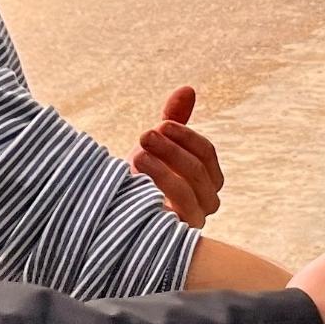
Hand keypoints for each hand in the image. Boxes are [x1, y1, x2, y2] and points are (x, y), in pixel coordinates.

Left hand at [130, 86, 222, 228]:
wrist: (116, 215)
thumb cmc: (141, 179)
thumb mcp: (156, 147)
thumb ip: (173, 121)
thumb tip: (187, 89)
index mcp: (208, 179)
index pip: (207, 153)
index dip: (186, 136)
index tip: (160, 125)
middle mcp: (207, 202)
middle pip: (198, 170)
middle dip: (171, 149)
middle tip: (144, 135)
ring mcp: (193, 220)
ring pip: (189, 190)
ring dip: (163, 168)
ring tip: (138, 155)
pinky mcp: (177, 234)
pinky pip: (176, 213)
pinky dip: (159, 192)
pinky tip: (136, 180)